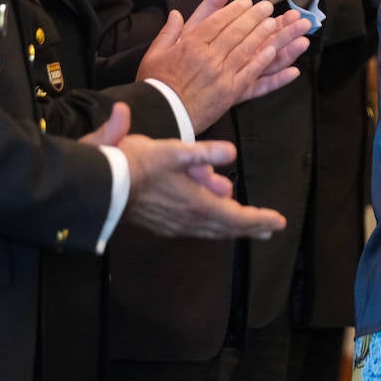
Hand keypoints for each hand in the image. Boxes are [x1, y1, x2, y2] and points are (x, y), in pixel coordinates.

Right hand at [93, 103, 286, 238]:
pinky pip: (196, 229)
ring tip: (250, 228)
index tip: (278, 222)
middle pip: (227, 228)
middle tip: (269, 228)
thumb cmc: (138, 165)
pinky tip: (213, 221)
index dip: (259, 220)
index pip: (237, 217)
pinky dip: (213, 226)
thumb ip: (206, 153)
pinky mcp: (161, 225)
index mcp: (198, 205)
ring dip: (233, 228)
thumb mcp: (175, 151)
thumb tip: (231, 152)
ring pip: (211, 230)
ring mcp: (174, 225)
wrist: (101, 185)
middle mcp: (188, 221)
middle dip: (251, 227)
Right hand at [135, 0, 310, 132]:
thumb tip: (176, 12)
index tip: (247, 2)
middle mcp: (208, 57)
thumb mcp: (155, 53)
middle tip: (267, 6)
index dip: (235, 9)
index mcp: (190, 45)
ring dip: (262, 35)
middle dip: (254, 17)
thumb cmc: (156, 83)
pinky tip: (273, 51)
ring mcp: (221, 75)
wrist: (162, 115)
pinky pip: (250, 73)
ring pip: (246, 49)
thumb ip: (169, 31)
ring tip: (274, 23)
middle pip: (236, 32)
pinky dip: (262, 61)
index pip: (217, 21)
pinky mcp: (230, 93)